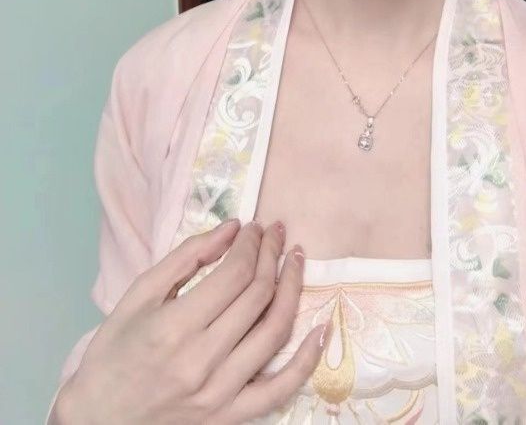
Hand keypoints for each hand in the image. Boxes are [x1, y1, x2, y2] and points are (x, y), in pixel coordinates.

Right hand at [54, 220, 329, 423]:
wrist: (98, 421)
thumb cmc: (113, 354)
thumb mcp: (138, 296)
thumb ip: (186, 258)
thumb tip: (231, 229)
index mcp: (175, 327)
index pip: (235, 273)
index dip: (252, 244)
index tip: (255, 227)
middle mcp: (202, 361)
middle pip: (258, 296)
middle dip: (272, 255)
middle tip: (276, 233)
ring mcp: (220, 393)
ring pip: (274, 332)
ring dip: (292, 289)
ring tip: (295, 261)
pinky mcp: (229, 417)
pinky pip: (280, 389)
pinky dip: (306, 360)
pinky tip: (320, 329)